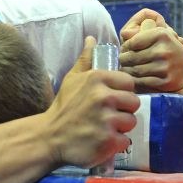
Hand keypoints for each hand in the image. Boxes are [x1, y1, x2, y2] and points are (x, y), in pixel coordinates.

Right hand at [43, 36, 139, 167]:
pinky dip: (116, 143)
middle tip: (108, 115)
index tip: (112, 99)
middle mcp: (104, 97)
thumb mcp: (72, 79)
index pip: (129, 82)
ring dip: (121, 127)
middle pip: (134, 103)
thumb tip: (92, 38)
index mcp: (97, 79)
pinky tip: (103, 140)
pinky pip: (125, 140)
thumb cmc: (64, 106)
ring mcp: (107, 120)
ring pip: (131, 122)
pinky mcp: (108, 141)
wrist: (49, 137)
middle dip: (124, 110)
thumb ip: (86, 59)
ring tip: (105, 128)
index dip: (122, 92)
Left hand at [118, 9, 182, 91]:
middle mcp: (164, 50)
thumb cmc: (168, 48)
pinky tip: (134, 78)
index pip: (133, 42)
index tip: (124, 50)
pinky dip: (135, 81)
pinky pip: (143, 82)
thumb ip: (144, 31)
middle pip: (133, 57)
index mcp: (162, 34)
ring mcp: (166, 67)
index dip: (125, 47)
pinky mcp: (166, 82)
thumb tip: (124, 34)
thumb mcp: (161, 34)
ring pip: (136, 70)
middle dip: (124, 60)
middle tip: (121, 61)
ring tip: (125, 69)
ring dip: (127, 71)